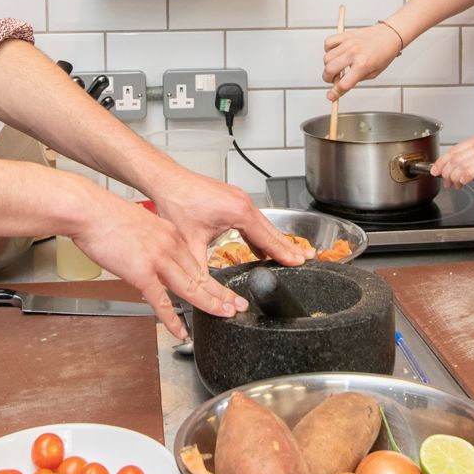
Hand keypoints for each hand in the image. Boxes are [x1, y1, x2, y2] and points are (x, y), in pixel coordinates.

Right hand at [68, 186, 249, 339]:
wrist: (89, 210)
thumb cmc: (106, 218)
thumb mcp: (140, 226)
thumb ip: (151, 244)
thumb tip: (151, 260)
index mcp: (170, 234)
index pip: (196, 262)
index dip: (212, 279)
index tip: (224, 289)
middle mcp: (170, 246)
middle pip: (201, 275)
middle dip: (222, 294)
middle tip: (238, 306)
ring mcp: (158, 260)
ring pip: (191, 288)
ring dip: (211, 304)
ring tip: (225, 316)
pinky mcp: (142, 273)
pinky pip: (161, 302)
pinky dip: (173, 319)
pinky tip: (180, 330)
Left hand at [148, 168, 306, 267]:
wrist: (166, 181)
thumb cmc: (176, 203)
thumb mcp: (190, 244)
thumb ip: (201, 271)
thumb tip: (205, 293)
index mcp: (239, 212)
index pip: (268, 237)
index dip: (284, 253)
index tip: (299, 262)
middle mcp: (243, 203)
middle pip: (272, 229)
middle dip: (288, 246)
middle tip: (307, 258)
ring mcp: (239, 199)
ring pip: (263, 224)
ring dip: (275, 240)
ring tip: (289, 255)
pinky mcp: (232, 200)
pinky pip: (253, 220)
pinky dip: (260, 235)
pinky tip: (261, 248)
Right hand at [323, 24, 402, 100]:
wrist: (389, 35)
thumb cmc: (384, 54)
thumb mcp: (374, 73)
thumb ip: (356, 80)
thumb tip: (340, 87)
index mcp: (363, 65)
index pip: (343, 84)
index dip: (335, 93)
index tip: (330, 96)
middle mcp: (353, 53)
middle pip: (329, 70)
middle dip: (328, 79)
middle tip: (333, 79)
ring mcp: (348, 43)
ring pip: (326, 58)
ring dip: (328, 66)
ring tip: (337, 66)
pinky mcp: (346, 35)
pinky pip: (328, 43)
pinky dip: (328, 50)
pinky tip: (336, 53)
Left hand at [430, 133, 473, 187]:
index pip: (455, 149)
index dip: (442, 161)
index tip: (436, 169)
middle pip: (454, 157)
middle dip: (444, 171)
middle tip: (444, 181)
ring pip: (460, 165)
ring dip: (453, 177)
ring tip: (454, 185)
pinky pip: (471, 170)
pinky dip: (462, 178)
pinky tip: (462, 183)